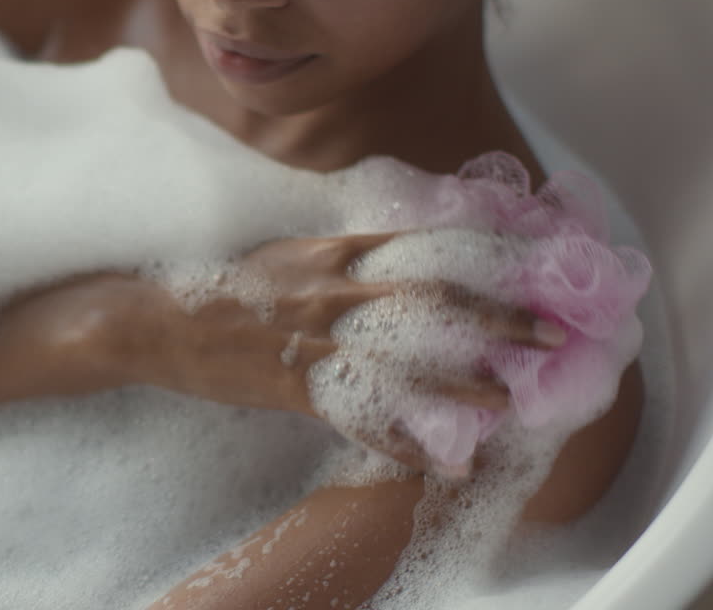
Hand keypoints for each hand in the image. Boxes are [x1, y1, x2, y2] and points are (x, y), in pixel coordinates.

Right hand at [159, 232, 565, 473]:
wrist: (161, 323)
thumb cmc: (227, 288)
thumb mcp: (288, 255)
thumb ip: (346, 253)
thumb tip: (402, 255)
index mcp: (332, 253)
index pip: (424, 249)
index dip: (484, 259)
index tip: (532, 270)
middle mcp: (331, 291)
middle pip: (431, 301)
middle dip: (498, 318)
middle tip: (551, 334)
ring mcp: (314, 340)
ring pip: (406, 362)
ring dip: (465, 382)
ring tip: (512, 398)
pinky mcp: (295, 387)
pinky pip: (361, 418)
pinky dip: (404, 443)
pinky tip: (441, 463)